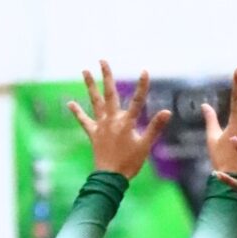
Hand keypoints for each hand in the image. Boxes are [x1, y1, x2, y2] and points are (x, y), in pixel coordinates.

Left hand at [68, 60, 170, 179]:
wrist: (110, 177)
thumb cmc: (130, 163)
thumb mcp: (145, 146)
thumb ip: (155, 127)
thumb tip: (167, 112)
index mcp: (126, 123)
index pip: (137, 101)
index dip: (142, 86)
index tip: (145, 71)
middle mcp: (112, 120)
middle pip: (109, 94)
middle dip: (107, 76)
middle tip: (102, 60)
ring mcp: (101, 126)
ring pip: (95, 102)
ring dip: (90, 86)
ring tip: (85, 70)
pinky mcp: (93, 134)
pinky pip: (84, 121)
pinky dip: (77, 112)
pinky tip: (70, 103)